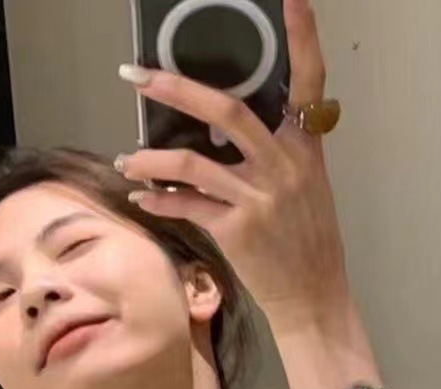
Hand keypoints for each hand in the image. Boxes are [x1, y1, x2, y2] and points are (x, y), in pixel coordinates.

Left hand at [116, 0, 349, 335]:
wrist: (314, 298)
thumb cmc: (307, 244)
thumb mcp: (307, 188)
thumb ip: (276, 154)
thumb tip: (225, 132)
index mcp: (305, 149)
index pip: (310, 82)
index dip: (303, 37)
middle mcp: (284, 167)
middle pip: (227, 111)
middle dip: (175, 89)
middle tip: (138, 75)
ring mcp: (259, 198)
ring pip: (192, 163)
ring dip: (150, 159)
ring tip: (126, 159)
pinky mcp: (237, 230)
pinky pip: (188, 205)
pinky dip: (159, 201)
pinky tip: (142, 198)